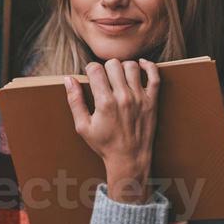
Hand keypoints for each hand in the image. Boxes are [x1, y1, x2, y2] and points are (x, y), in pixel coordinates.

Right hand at [64, 58, 159, 203]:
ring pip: (131, 66)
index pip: (95, 69)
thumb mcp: (83, 126)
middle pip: (113, 64)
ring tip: (119, 76)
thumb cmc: (104, 144)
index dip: (90, 69)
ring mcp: (140, 98)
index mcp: (105, 102)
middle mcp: (123, 97)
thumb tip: (68, 79)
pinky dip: (148, 66)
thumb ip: (75, 101)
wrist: (130, 159)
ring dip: (123, 67)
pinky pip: (154, 75)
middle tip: (104, 78)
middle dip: (105, 67)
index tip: (91, 75)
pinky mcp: (152, 101)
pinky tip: (140, 65)